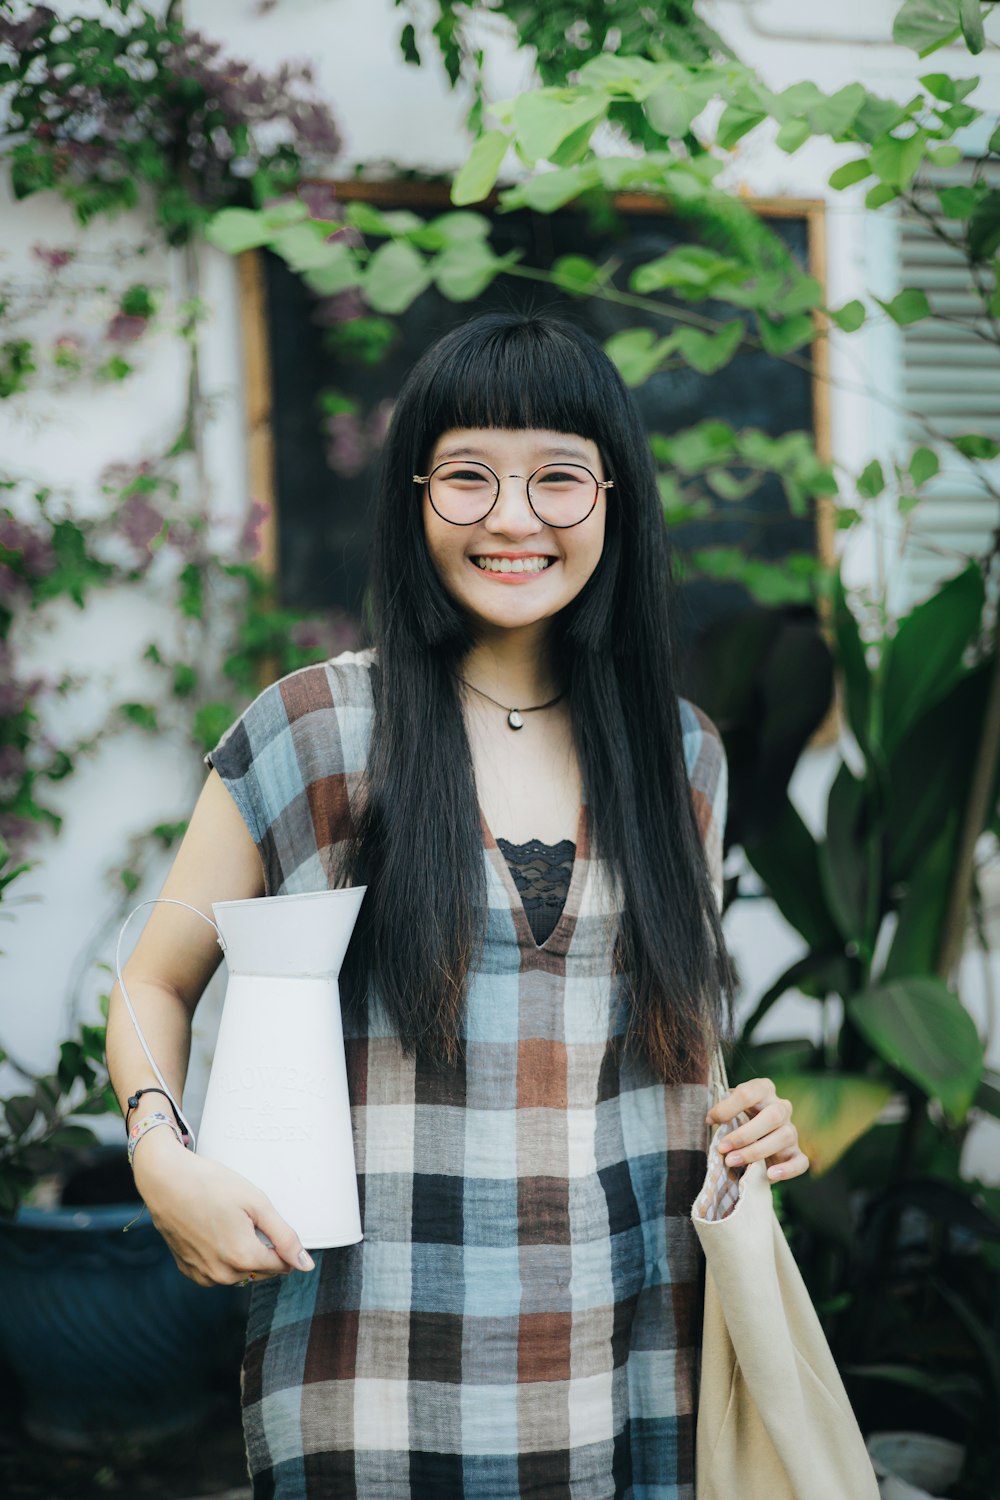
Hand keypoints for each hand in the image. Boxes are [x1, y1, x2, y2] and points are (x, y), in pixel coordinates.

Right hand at [131, 1131, 315, 1286]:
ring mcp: (203, 1275)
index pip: (282, 1265)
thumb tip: (306, 1265)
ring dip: (243, 1254)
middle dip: (263, 1249)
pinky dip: (222, 1257)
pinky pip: (217, 1271)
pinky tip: (214, 1231)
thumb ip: (284, 1236)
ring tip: (229, 1222)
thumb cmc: (211, 1185)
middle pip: (261, 1270)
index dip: (284, 1244)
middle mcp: (223, 1275)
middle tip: (248, 1218)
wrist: (166, 1180)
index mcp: (243, 1258)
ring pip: (239, 1273)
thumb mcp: (256, 1203)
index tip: (271, 1223)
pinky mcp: (188, 1269)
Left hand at [706, 1076, 809, 1182]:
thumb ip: (721, 1111)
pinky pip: (800, 1162)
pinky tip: (770, 1174)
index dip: (728, 1108)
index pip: (749, 1093)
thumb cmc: (737, 1119)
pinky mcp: (796, 1153)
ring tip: (732, 1161)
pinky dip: (787, 1170)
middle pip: (773, 1116)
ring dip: (756, 1152)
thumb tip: (711, 1119)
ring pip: (784, 1137)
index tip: (710, 1121)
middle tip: (723, 1148)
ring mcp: (792, 1130)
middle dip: (745, 1134)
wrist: (754, 1138)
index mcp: (763, 1090)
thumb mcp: (729, 1110)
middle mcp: (781, 1107)